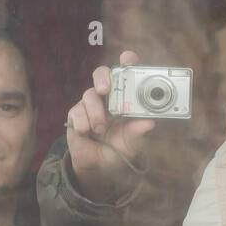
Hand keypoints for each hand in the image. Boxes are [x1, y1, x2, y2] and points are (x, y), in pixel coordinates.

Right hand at [66, 49, 155, 201]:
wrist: (97, 167)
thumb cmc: (118, 149)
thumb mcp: (132, 143)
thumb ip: (139, 132)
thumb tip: (149, 123)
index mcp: (124, 99)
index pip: (126, 74)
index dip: (127, 62)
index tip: (128, 58)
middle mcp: (107, 97)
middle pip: (102, 74)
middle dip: (103, 78)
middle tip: (105, 90)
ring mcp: (91, 104)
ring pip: (89, 94)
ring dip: (96, 113)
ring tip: (100, 130)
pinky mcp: (76, 114)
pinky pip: (77, 111)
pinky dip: (83, 123)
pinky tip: (87, 133)